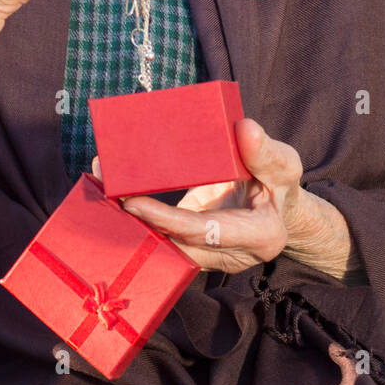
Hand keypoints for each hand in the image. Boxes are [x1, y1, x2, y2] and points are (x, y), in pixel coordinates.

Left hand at [92, 117, 355, 276]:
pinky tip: (110, 192)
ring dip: (129, 220)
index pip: (204, 232)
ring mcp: (208, 257)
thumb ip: (265, 152)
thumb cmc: (280, 185)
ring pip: (162, 245)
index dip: (167, 220)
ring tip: (100, 184)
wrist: (276, 209)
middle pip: (174, 244)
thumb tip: (244, 127)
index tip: (134, 202)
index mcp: (259, 237)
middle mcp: (230, 255)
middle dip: (136, 221)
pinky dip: (135, 216)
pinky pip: (160, 237)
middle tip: (104, 189)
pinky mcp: (190, 249)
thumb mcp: (283, 165)